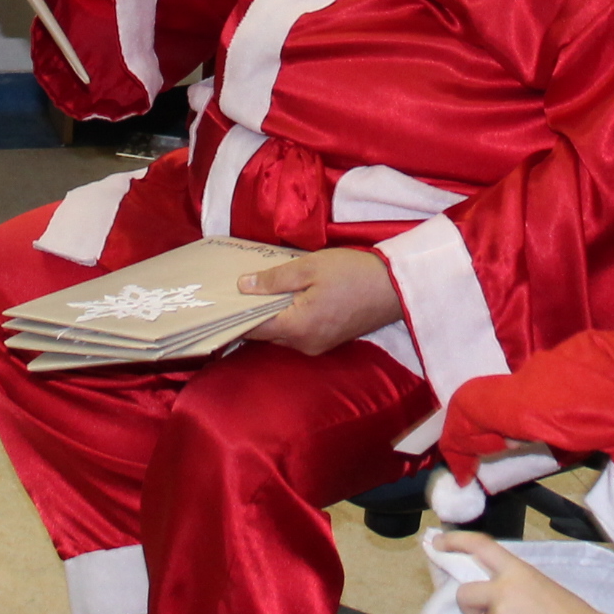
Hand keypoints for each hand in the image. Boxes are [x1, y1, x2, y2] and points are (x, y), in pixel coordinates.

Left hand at [241, 247, 400, 355]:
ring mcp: (318, 346)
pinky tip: (287, 299)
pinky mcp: (329, 341)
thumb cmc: (352, 273)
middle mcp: (304, 344)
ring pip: (282, 335)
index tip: (217, 307)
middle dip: (251, 315)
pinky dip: (288, 319)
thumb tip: (242, 286)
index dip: (233, 318)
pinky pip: (298, 333)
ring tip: (259, 292)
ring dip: (271, 317)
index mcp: (297, 327)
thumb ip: (274, 279)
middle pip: (266, 334)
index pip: (252, 329)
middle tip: (236, 292)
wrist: (395, 288)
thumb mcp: (309, 267)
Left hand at [432, 531, 597, 613]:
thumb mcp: (539, 583)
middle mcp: (501, 592)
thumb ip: (511, 582)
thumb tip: (489, 586)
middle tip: (488, 612)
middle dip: (470, 604)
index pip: (479, 547)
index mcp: (516, 571)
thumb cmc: (569, 612)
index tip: (438, 543)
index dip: (455, 542)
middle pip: (464, 594)